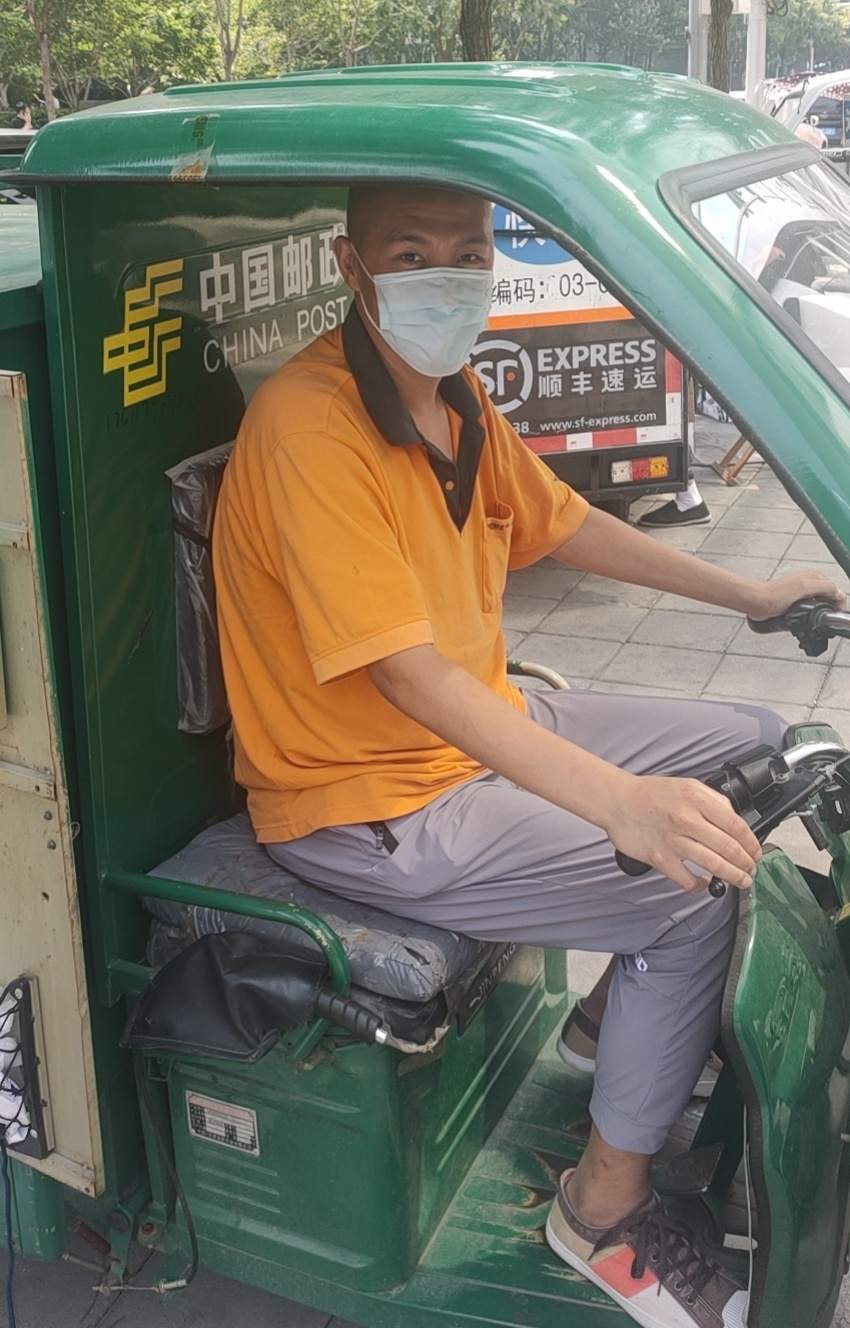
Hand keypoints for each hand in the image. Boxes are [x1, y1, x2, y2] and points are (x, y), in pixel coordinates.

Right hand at [604, 772, 760, 892]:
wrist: (617, 801)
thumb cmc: (651, 794)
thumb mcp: (687, 785)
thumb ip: (714, 800)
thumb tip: (734, 820)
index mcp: (697, 799)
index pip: (736, 826)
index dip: (752, 843)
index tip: (756, 852)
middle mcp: (687, 820)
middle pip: (729, 848)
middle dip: (746, 863)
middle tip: (751, 870)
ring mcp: (673, 841)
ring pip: (714, 866)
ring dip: (733, 876)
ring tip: (741, 880)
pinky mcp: (660, 858)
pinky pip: (686, 879)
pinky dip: (699, 885)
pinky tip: (704, 884)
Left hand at [747, 571, 845, 621]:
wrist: (757, 602)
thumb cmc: (774, 595)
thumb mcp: (805, 587)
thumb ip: (825, 588)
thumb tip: (838, 594)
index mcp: (813, 577)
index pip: (834, 589)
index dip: (838, 602)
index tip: (837, 612)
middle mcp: (808, 582)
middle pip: (828, 596)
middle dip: (830, 607)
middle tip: (827, 617)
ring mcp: (800, 592)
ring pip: (818, 603)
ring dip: (820, 611)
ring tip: (817, 619)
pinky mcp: (793, 602)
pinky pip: (807, 608)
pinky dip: (809, 614)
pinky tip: (805, 619)